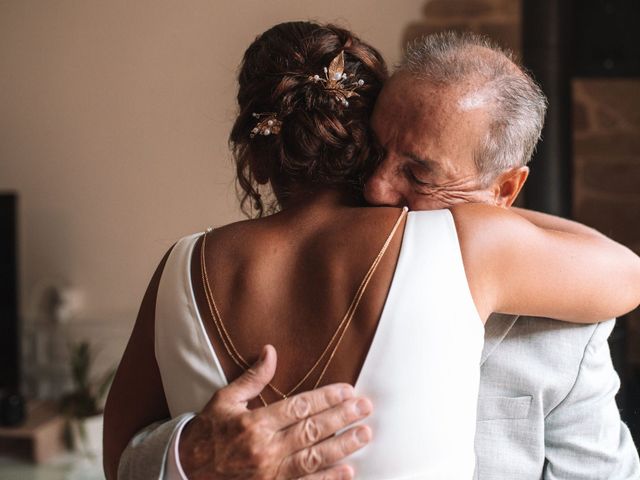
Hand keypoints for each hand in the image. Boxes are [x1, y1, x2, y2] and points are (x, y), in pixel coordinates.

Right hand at [179, 345, 372, 478]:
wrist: (187, 470)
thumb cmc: (208, 431)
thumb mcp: (225, 399)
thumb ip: (252, 378)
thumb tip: (271, 351)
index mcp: (255, 423)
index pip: (299, 407)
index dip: (326, 398)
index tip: (347, 390)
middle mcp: (265, 449)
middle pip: (312, 430)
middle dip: (342, 417)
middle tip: (365, 407)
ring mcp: (270, 473)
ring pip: (314, 458)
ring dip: (343, 446)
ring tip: (365, 434)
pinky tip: (348, 471)